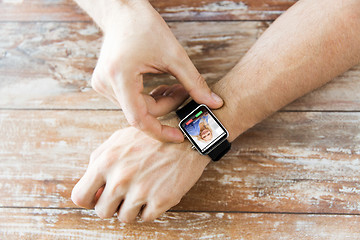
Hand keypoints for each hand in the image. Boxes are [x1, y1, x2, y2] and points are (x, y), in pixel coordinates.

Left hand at [71, 127, 209, 221]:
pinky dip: (150, 209)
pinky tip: (155, 192)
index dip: (89, 200)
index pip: (80, 196)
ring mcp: (141, 191)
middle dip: (112, 205)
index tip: (98, 198)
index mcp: (106, 162)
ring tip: (143, 191)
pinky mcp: (161, 200)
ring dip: (132, 208)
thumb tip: (93, 188)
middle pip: (102, 212)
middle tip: (124, 195)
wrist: (187, 137)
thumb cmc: (151, 138)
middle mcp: (120, 178)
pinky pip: (146, 218)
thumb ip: (99, 162)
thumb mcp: (119, 140)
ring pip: (124, 218)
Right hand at [90, 0, 222, 142]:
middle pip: (142, 112)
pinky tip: (160, 86)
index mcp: (120, 77)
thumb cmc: (144, 26)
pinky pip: (130, 100)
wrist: (123, 11)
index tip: (179, 136)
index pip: (139, 119)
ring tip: (175, 87)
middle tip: (185, 94)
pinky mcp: (105, 83)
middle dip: (166, 107)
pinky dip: (148, 97)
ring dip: (158, 102)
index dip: (160, 132)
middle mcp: (106, 85)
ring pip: (137, 107)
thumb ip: (195, 83)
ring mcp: (103, 85)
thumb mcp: (174, 55)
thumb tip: (214, 103)